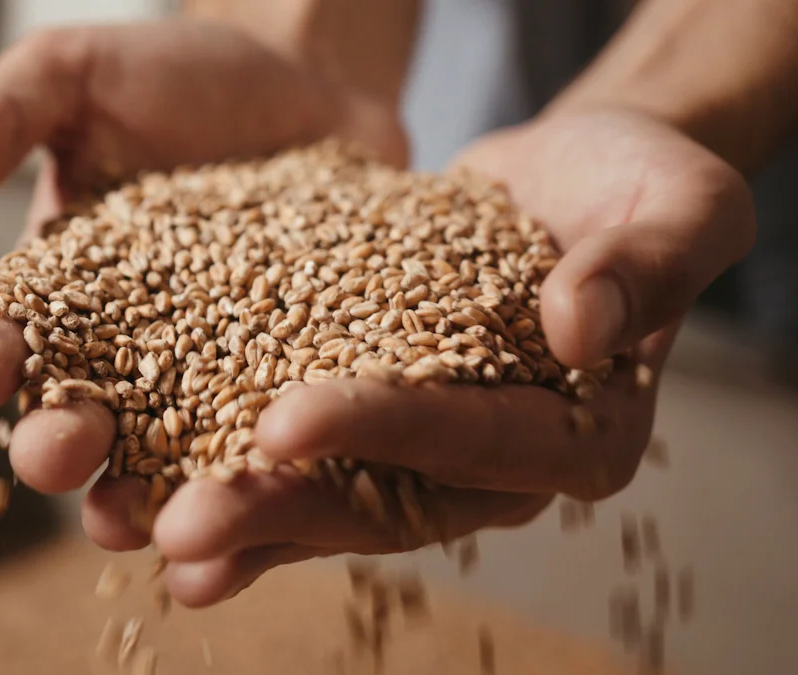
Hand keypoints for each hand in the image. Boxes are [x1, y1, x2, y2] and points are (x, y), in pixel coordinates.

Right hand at [0, 18, 405, 586]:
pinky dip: (254, 478)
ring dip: (141, 492)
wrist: (312, 82)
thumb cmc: (184, 76)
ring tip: (134, 519)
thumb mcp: (77, 76)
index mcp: (57, 288)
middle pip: (74, 414)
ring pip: (162, 455)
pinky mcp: (286, 384)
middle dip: (55, 442)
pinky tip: (255, 506)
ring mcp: (208, 373)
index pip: (2, 334)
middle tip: (57, 454)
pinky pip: (265, 443)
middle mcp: (123, 347)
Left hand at [136, 107, 753, 606]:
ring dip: (231, 514)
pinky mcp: (370, 424)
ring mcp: (424, 453)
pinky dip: (229, 475)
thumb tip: (581, 327)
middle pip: (381, 500)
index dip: (379, 431)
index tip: (284, 420)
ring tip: (139, 530)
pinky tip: (150, 495)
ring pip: (322, 497)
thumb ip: (644, 267)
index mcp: (579, 436)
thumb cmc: (629, 185)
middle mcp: (496, 466)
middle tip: (179, 524)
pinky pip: (295, 460)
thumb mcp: (675, 204)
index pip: (472, 438)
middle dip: (276, 509)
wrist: (560, 181)